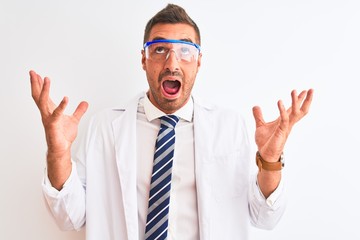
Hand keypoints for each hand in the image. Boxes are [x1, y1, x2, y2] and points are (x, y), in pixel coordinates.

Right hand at [30, 70, 87, 188]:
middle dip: (35, 83)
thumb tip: (85, 103)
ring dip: (44, 89)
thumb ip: (79, 111)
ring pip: (43, 101)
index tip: (37, 74)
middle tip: (32, 72)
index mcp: (50, 111)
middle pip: (38, 95)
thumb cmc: (64, 135)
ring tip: (45, 78)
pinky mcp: (53, 126)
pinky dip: (61, 106)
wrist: (62, 149)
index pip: (42, 95)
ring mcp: (48, 119)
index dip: (40, 85)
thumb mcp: (74, 120)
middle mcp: (46, 113)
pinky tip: (66, 98)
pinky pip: (56, 114)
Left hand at [252, 89, 313, 161]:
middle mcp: (287, 124)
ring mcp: (285, 128)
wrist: (264, 154)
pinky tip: (279, 101)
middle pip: (300, 110)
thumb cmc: (265, 142)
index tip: (304, 91)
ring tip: (295, 91)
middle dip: (306, 100)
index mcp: (283, 121)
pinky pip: (284, 119)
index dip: (298, 100)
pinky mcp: (281, 132)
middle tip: (310, 89)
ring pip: (295, 113)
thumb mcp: (260, 126)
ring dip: (295, 102)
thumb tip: (255, 106)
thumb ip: (259, 116)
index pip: (293, 109)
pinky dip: (282, 110)